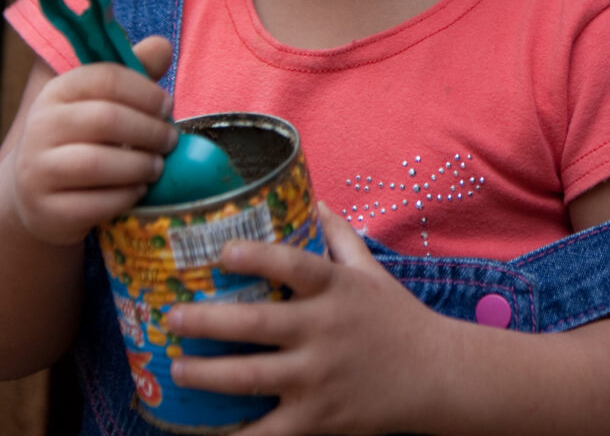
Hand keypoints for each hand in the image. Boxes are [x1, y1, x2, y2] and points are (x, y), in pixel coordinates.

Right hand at [12, 36, 177, 244]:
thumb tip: (163, 46)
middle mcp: (41, 127)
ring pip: (98, 163)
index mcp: (57, 92)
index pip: (106, 77)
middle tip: (170, 140)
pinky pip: (95, 204)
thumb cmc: (83, 138)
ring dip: (140, 165)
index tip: (168, 105)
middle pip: (106, 119)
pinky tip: (139, 189)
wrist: (37, 193)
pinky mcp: (47, 211)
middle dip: (149, 130)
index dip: (145, 90)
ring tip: (158, 165)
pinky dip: (126, 196)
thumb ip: (134, 72)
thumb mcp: (103, 100)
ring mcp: (38, 171)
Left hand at [169, 203, 447, 434]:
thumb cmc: (396, 317)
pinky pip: (270, 434)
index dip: (257, 255)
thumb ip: (339, 236)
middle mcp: (324, 331)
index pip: (294, 265)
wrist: (436, 376)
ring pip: (254, 378)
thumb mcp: (370, 271)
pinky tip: (206, 435)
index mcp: (335, 289)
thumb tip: (313, 198)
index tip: (222, 248)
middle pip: (259, 325)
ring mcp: (320, 378)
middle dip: (209, 323)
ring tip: (176, 368)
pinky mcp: (320, 419)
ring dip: (209, 376)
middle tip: (173, 317)